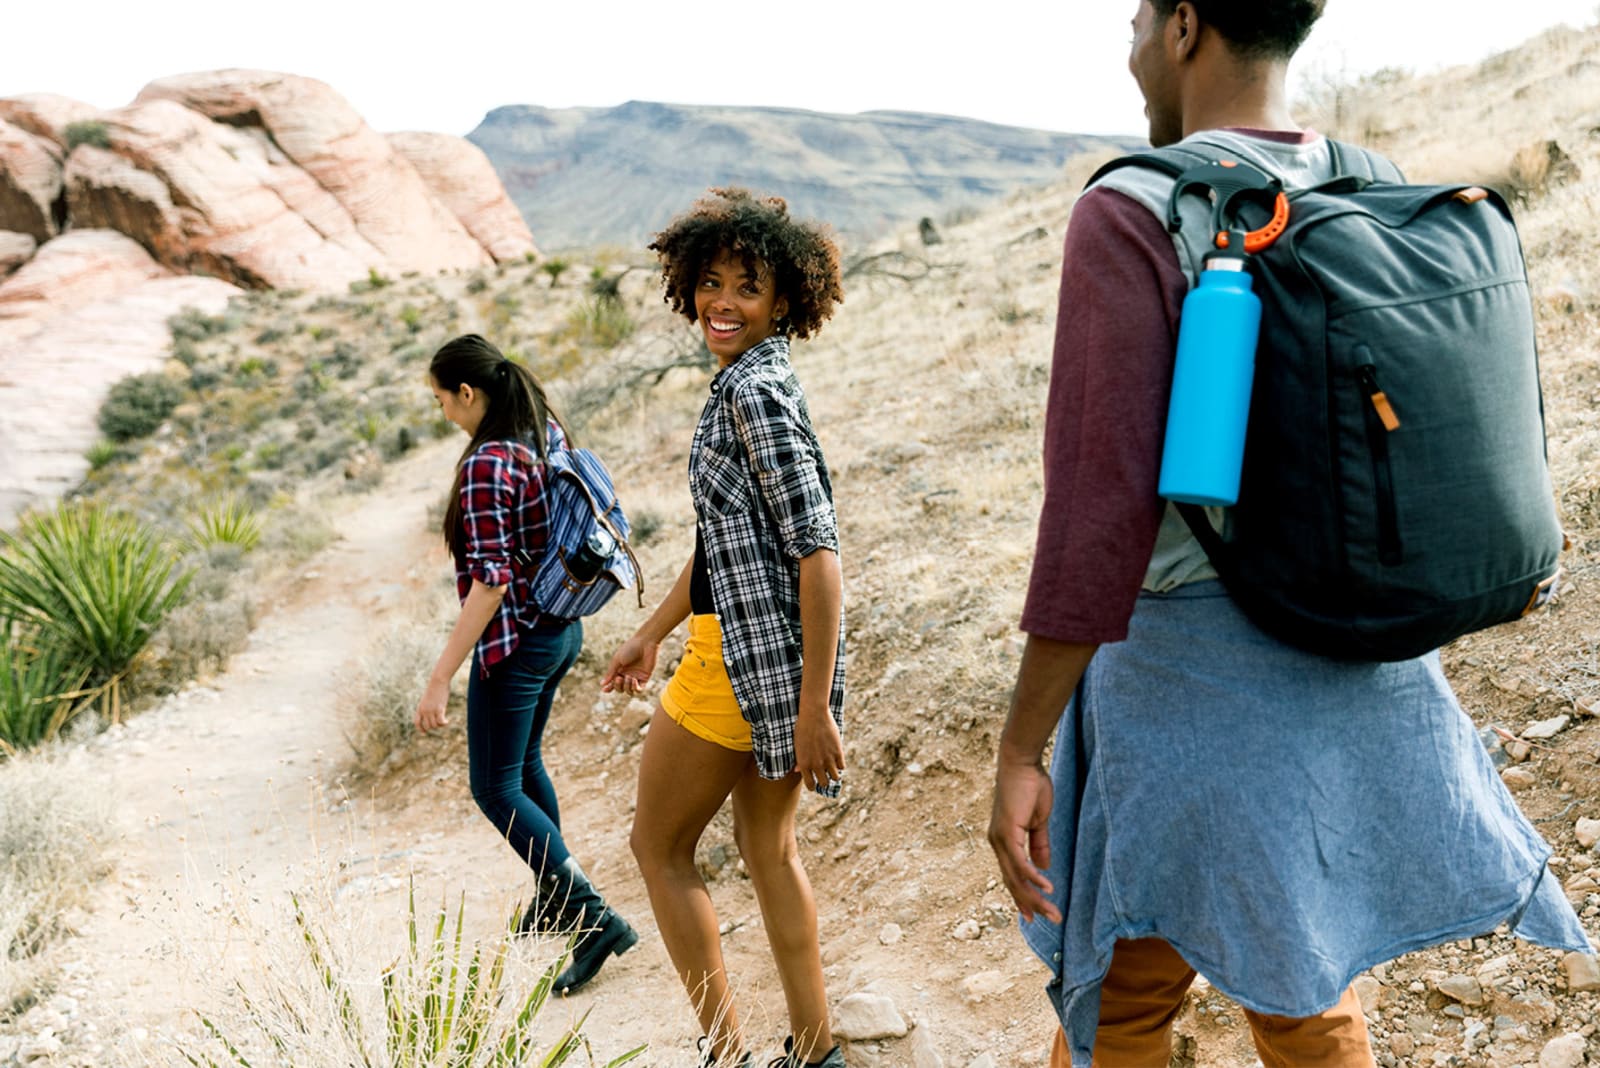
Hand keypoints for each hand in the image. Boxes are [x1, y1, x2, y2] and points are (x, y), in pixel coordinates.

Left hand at [414, 678, 450, 732]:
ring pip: (434, 725)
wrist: (438, 681)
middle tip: (440, 723)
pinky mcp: (439, 709)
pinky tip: (447, 721)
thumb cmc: (434, 688)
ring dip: (440, 725)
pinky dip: (444, 723)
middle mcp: (424, 711)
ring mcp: (431, 710)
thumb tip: (433, 715)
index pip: (417, 723)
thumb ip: (428, 707)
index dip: (420, 729)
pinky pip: (441, 721)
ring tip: (444, 721)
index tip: (424, 732)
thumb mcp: (428, 699)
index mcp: (420, 708)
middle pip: (428, 726)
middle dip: (434, 726)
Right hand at [601, 636, 658, 694]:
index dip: (608, 688)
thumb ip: (611, 673)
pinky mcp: (645, 678)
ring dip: (627, 687)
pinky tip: (634, 680)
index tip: (604, 690)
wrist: (645, 643)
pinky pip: (639, 690)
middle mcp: (627, 675)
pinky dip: (635, 688)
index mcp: (619, 670)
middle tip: (619, 678)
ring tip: (629, 677)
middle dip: (618, 686)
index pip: (613, 683)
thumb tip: (602, 684)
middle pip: (620, 689)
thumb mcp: (617, 660)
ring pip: (629, 691)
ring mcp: (636, 677)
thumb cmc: (630, 649)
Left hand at [794, 704, 844, 793]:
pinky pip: (842, 766)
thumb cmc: (802, 728)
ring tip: (832, 768)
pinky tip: (837, 759)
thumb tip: (796, 771)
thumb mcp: (797, 745)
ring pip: (835, 777)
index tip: (814, 782)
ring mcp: (828, 759)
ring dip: (834, 774)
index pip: (810, 785)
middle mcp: (816, 764)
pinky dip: (840, 764)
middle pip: (824, 783)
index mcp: (804, 764)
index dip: (813, 785)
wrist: (813, 715)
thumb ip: (798, 760)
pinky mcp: (838, 752)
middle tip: (824, 774)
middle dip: (824, 780)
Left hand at [988, 754, 1060, 923]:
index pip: (1012, 876)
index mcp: (1004, 842)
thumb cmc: (1029, 786)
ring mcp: (1000, 839)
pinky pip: (1020, 862)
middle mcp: (998, 844)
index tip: (1033, 915)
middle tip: (1049, 920)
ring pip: (1016, 877)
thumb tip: (1043, 867)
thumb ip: (1039, 844)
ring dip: (1035, 896)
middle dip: (1031, 904)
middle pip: (1013, 882)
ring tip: (1052, 911)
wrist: (1021, 763)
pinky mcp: (1007, 832)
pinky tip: (1046, 888)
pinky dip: (1033, 876)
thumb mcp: (1038, 821)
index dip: (1022, 896)